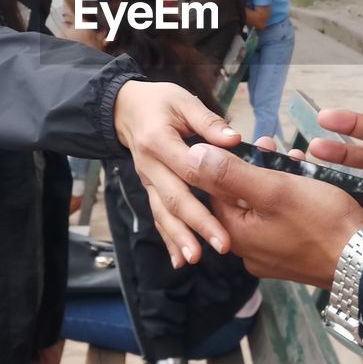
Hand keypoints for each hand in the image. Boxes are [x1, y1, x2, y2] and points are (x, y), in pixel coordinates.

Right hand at [113, 80, 240, 267]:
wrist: (125, 110)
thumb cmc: (160, 103)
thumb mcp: (183, 102)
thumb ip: (208, 122)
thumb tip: (234, 140)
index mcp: (159, 141)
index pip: (188, 167)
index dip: (212, 185)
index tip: (237, 202)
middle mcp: (150, 166)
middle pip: (175, 198)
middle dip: (198, 224)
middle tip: (222, 244)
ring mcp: (147, 181)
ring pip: (163, 213)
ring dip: (179, 238)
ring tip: (196, 259)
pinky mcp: (150, 190)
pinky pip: (158, 217)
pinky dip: (168, 240)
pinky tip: (179, 261)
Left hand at [187, 142, 362, 286]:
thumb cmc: (322, 223)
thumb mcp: (275, 189)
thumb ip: (230, 173)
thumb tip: (191, 155)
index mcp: (236, 235)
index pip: (214, 190)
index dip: (229, 160)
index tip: (249, 140)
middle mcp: (247, 251)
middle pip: (239, 198)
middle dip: (255, 167)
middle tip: (273, 144)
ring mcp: (270, 257)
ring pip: (262, 208)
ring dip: (275, 180)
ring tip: (295, 159)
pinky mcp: (291, 258)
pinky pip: (280, 222)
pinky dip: (288, 200)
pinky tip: (306, 183)